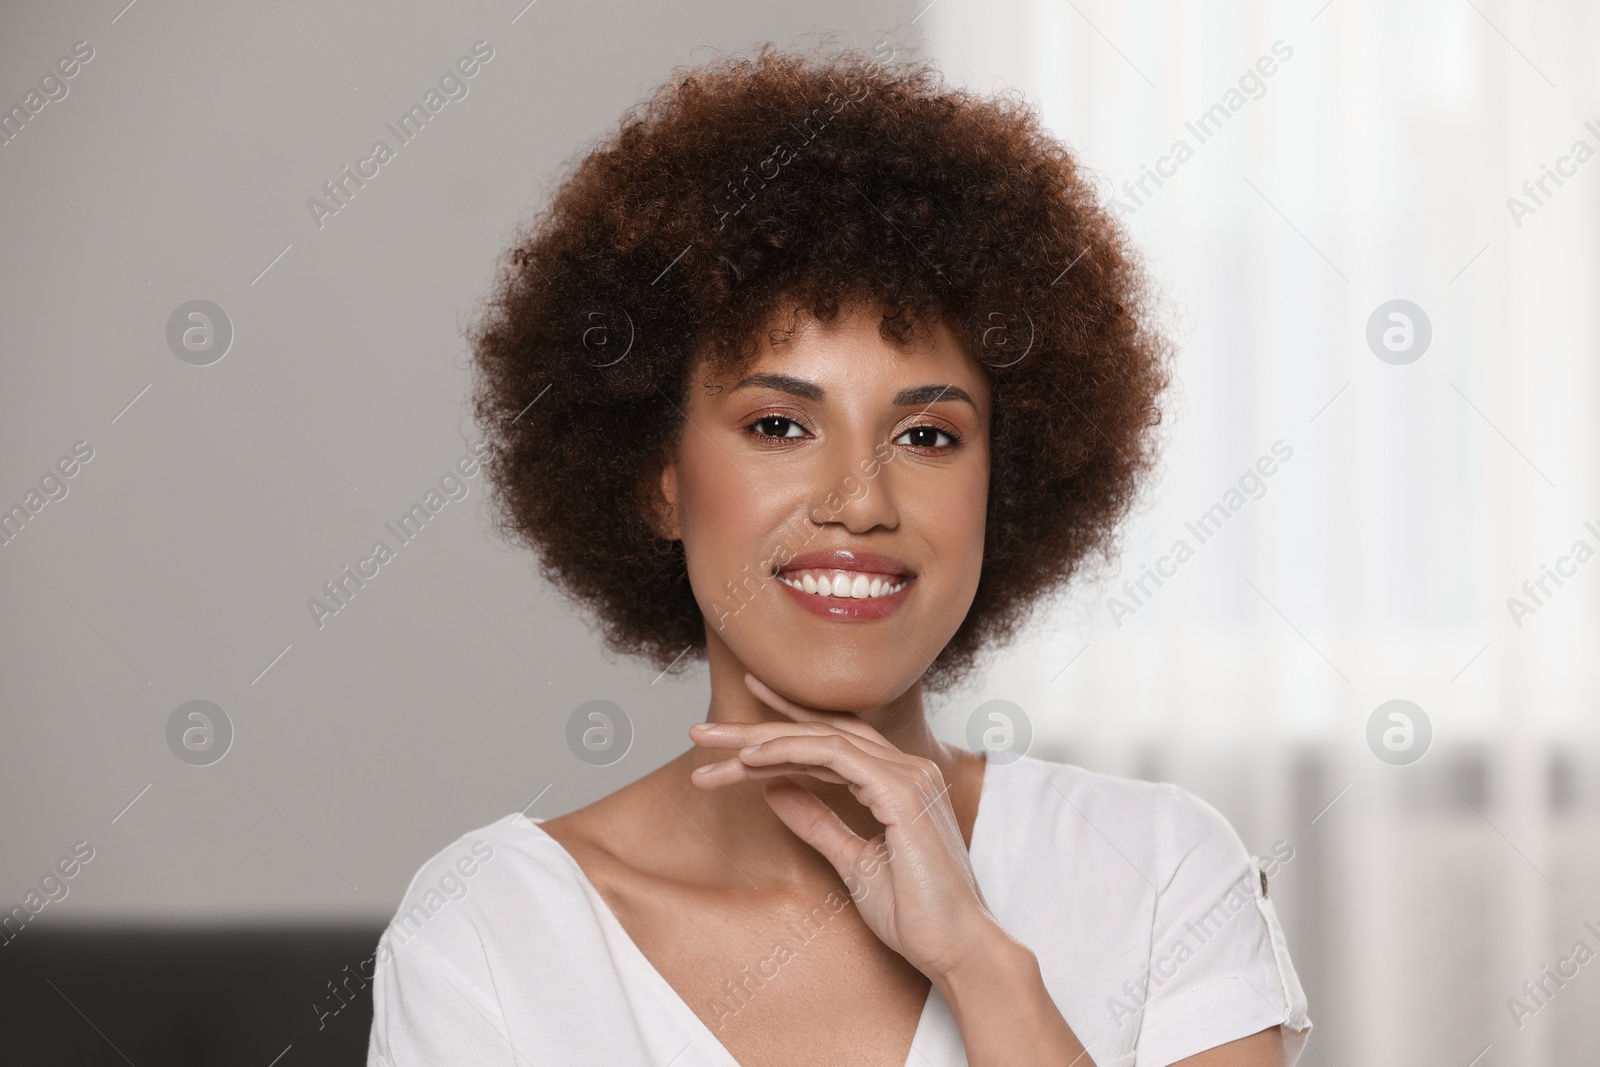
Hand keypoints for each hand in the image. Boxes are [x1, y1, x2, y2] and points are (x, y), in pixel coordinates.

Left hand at [688, 672, 1002, 981]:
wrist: (955, 949)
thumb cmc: (915, 914)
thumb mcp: (852, 862)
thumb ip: (818, 822)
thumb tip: (775, 791)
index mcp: (898, 781)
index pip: (831, 738)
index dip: (782, 724)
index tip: (733, 726)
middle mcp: (906, 768)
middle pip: (821, 731)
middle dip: (757, 728)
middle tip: (701, 732)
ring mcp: (908, 776)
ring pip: (822, 739)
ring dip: (761, 740)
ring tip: (712, 748)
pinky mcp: (902, 793)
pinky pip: (836, 756)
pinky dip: (790, 752)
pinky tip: (751, 761)